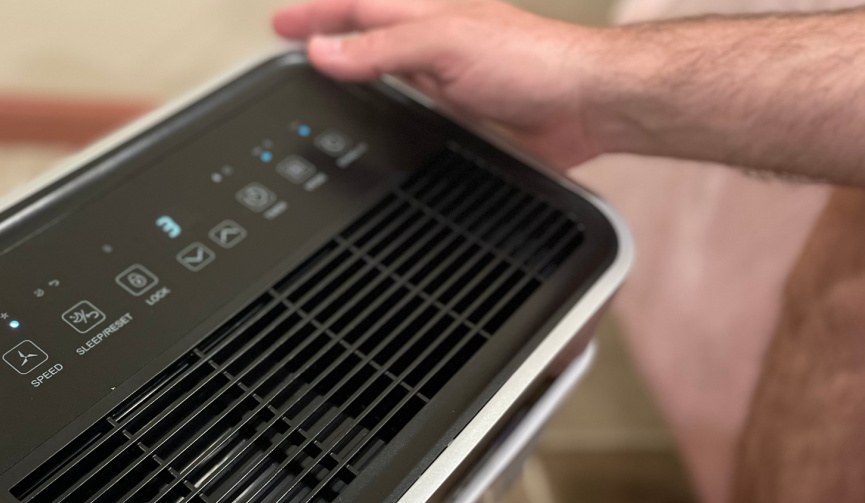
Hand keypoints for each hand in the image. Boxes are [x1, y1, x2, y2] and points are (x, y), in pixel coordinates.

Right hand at [273, 0, 611, 167]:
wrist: (584, 104)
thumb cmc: (534, 61)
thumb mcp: (445, 43)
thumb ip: (382, 48)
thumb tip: (325, 49)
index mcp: (425, 14)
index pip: (356, 8)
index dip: (316, 15)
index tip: (280, 27)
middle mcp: (432, 45)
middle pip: (365, 35)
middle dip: (325, 36)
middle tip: (287, 42)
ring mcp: (446, 81)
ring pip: (385, 72)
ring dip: (351, 73)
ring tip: (318, 79)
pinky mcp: (462, 117)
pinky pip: (410, 113)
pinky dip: (384, 115)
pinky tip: (377, 128)